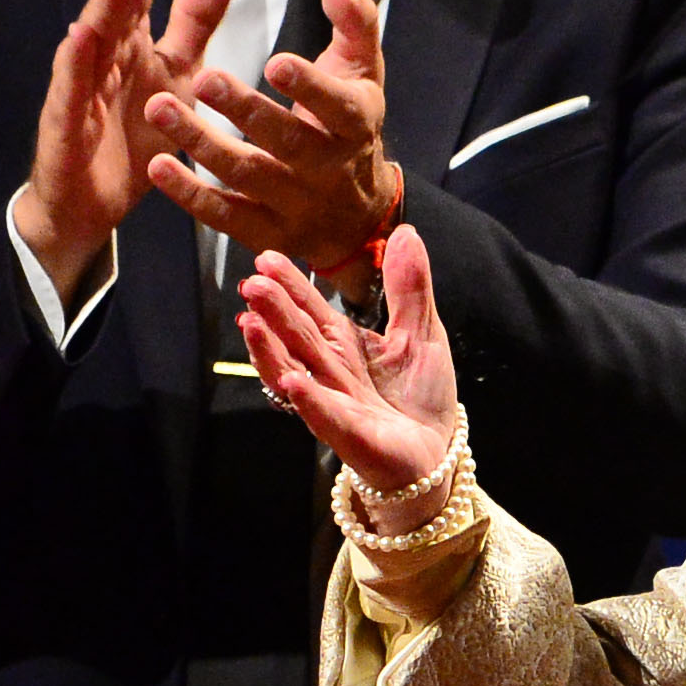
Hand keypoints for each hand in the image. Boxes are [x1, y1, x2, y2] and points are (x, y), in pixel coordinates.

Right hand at [15, 0, 238, 305]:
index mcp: (130, 49)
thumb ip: (196, 21)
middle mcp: (102, 62)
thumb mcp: (177, 76)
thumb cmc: (130, 135)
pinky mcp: (65, 125)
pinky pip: (71, 92)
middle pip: (115, 14)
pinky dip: (74, 64)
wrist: (90, 207)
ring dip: (103, 11)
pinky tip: (79, 37)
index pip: (138, 3)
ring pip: (90, 44)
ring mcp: (79, 91)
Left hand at [148, 0, 402, 274]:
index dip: (308, 88)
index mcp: (354, 125)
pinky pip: (225, 216)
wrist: (357, 217)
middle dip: (244, 111)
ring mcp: (295, 206)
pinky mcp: (265, 233)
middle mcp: (328, 170)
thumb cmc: (350, 126)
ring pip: (246, 176)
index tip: (275, 62)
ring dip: (201, 143)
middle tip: (203, 78)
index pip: (336, 106)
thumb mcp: (363, 73)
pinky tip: (158, 165)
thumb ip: (354, 23)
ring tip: (159, 107)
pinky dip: (190, 195)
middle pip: (285, 141)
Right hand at [238, 226, 460, 503]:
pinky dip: (308, 400)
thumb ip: (409, 288)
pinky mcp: (348, 434)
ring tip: (250, 324)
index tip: (266, 257)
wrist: (434, 453)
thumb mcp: (421, 333)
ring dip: (271, 350)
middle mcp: (329, 370)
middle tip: (250, 283)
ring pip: (295, 372)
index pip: (310, 308)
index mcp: (343, 343)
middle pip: (296, 336)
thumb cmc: (419, 396)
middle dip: (273, 311)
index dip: (290, 284)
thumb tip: (406, 232)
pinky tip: (292, 382)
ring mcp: (333, 402)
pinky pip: (323, 415)